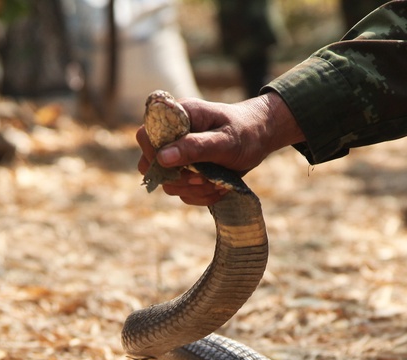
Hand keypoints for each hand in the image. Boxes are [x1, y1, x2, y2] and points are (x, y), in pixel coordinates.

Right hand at [136, 92, 305, 205]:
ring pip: (169, 185)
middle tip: (204, 177)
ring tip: (218, 181)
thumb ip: (194, 147)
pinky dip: (203, 196)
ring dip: (195, 189)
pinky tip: (220, 186)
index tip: (172, 166)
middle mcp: (173, 137)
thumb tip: (162, 158)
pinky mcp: (188, 173)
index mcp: (178, 118)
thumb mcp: (224, 140)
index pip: (146, 135)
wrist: (261, 138)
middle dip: (179, 178)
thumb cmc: (246, 132)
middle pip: (152, 166)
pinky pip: (184, 194)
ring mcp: (179, 157)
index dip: (152, 153)